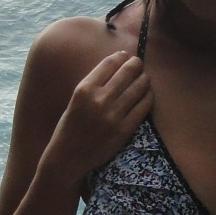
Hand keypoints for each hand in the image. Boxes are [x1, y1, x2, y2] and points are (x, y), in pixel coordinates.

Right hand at [48, 52, 151, 181]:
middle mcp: (99, 99)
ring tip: (145, 78)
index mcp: (84, 89)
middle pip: (127, 72)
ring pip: (138, 87)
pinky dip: (148, 97)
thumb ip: (93, 85)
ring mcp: (113, 115)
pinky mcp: (124, 130)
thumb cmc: (69, 127)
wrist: (67, 158)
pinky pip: (143, 107)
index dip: (120, 57)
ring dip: (144, 79)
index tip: (125, 55)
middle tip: (138, 63)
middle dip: (136, 64)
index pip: (109, 64)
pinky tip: (147, 94)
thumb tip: (116, 66)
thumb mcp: (75, 100)